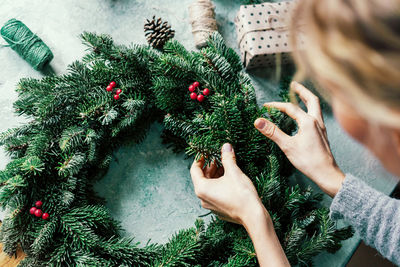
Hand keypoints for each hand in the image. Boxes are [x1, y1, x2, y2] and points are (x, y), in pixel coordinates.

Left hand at [190, 143, 289, 266]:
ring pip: (208, 186)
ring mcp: (210, 205)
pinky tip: (229, 179)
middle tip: (217, 157)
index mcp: (202, 188)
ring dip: (215, 175)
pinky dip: (219, 184)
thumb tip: (226, 146)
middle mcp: (203, 198)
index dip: (199, 159)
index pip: (194, 170)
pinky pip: (214, 194)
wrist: (253, 216)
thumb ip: (227, 158)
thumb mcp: (234, 172)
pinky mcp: (218, 209)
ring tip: (225, 166)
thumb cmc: (242, 195)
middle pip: (201, 178)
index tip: (206, 152)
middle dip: (209, 167)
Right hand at [254, 82, 344, 196]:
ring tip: (300, 95)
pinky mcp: (322, 134)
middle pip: (311, 99)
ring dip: (307, 99)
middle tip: (294, 84)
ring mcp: (322, 128)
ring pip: (316, 107)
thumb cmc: (308, 161)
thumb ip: (273, 132)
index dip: (276, 105)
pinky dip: (310, 109)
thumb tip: (258, 121)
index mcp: (308, 122)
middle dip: (302, 91)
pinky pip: (317, 116)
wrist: (327, 174)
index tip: (265, 106)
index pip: (290, 108)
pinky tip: (305, 116)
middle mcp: (317, 121)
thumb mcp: (287, 146)